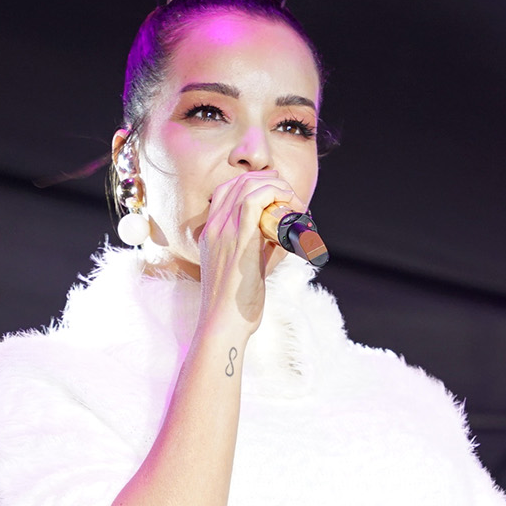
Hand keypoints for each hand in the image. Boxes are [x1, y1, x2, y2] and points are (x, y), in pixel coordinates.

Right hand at [196, 169, 299, 336]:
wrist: (223, 323)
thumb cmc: (234, 305)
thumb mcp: (244, 269)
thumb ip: (260, 249)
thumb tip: (285, 236)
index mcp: (210, 233)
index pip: (226, 190)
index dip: (254, 184)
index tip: (276, 195)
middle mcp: (214, 227)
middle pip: (239, 182)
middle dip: (270, 181)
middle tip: (291, 198)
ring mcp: (223, 231)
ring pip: (248, 186)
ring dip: (277, 187)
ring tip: (294, 202)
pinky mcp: (239, 240)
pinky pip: (254, 201)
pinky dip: (275, 195)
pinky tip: (291, 207)